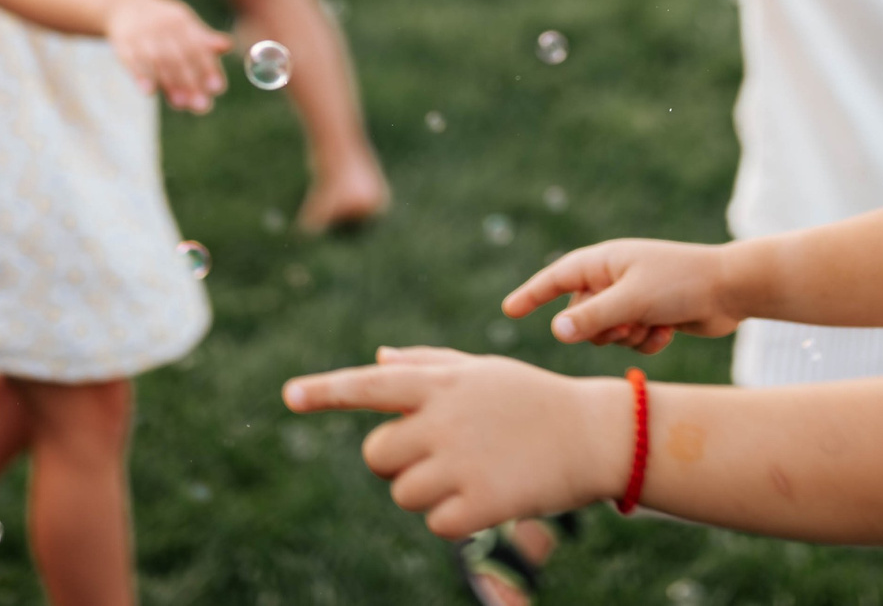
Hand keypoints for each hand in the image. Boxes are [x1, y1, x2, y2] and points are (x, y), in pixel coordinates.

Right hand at [105, 0, 230, 112]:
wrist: (122, 6)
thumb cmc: (161, 21)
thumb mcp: (182, 24)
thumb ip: (202, 39)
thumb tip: (229, 45)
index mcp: (181, 21)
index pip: (198, 46)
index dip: (208, 67)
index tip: (218, 88)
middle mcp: (163, 26)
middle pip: (179, 56)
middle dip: (191, 81)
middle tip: (202, 106)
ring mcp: (142, 34)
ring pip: (158, 60)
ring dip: (170, 83)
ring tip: (181, 105)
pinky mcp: (123, 44)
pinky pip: (133, 60)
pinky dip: (141, 76)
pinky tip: (149, 92)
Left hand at [281, 348, 629, 538]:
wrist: (593, 434)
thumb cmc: (531, 399)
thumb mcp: (482, 371)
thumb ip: (426, 365)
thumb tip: (376, 359)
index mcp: (440, 382)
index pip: (370, 384)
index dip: (326, 391)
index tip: (289, 395)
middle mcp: (443, 418)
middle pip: (377, 454)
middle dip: (397, 461)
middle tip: (441, 453)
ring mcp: (460, 461)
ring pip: (402, 492)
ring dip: (428, 491)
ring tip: (474, 471)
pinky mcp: (480, 502)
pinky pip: (434, 523)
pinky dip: (453, 519)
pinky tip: (486, 497)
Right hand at [503, 237, 742, 351]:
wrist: (731, 289)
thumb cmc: (681, 284)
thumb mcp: (632, 301)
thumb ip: (592, 318)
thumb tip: (556, 331)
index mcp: (604, 261)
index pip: (556, 278)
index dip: (532, 294)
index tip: (508, 309)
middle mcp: (614, 278)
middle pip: (582, 315)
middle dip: (602, 328)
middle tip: (629, 323)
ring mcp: (633, 297)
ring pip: (607, 334)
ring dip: (628, 337)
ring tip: (654, 324)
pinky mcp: (651, 316)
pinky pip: (631, 341)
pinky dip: (647, 342)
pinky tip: (669, 330)